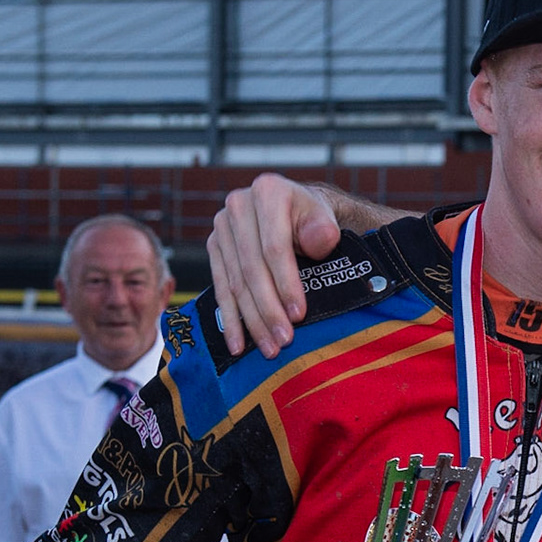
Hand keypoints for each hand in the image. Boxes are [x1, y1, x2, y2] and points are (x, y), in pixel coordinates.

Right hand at [209, 174, 341, 358]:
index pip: (274, 248)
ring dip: (251, 321)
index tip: (299, 315)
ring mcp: (222, 228)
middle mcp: (237, 206)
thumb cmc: (317, 218)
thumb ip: (324, 228)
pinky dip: (230, 317)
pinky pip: (221, 287)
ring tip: (268, 349)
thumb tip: (318, 240)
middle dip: (268, 310)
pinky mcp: (215, 248)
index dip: (286, 284)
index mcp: (268, 192)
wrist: (299, 210)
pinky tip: (237, 342)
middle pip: (251, 269)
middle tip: (284, 342)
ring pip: (235, 283)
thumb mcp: (327, 217)